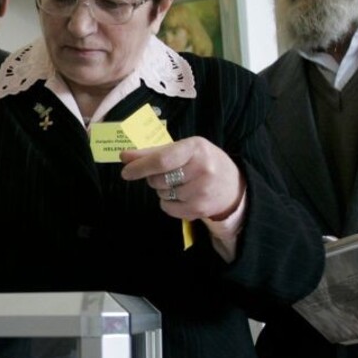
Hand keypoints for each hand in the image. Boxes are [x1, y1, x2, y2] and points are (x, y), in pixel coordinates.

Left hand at [119, 137, 244, 220]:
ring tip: (180, 183)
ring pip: (162, 194)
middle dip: (152, 178)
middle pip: (158, 179)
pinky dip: (168, 203)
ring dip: (162, 190)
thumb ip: (155, 152)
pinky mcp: (200, 209)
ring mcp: (202, 191)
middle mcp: (202, 168)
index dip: (140, 166)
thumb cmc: (203, 162)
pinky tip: (182, 196)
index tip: (125, 170)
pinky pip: (168, 208)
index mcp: (196, 148)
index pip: (162, 160)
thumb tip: (125, 156)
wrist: (233, 186)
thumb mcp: (185, 149)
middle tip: (164, 174)